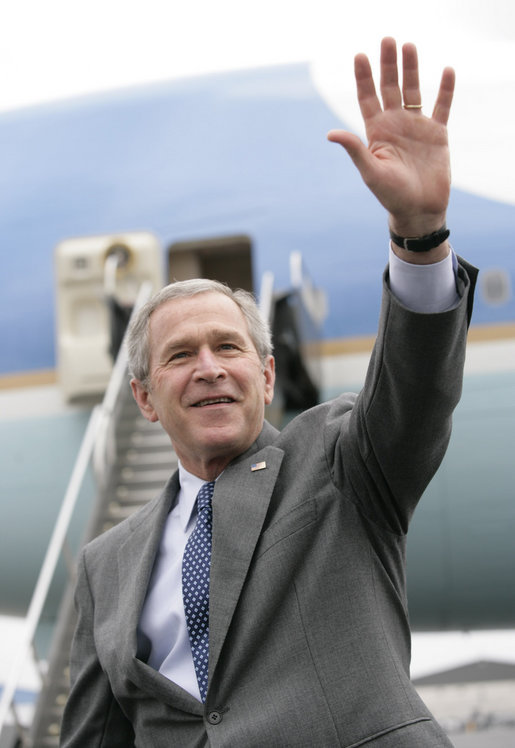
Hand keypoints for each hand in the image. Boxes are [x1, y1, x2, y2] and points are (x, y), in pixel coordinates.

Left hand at [328, 37, 454, 251]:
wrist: (418, 210)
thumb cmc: (391, 196)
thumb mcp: (371, 172)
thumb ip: (355, 150)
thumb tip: (330, 134)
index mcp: (377, 132)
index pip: (367, 98)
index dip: (363, 77)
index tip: (360, 56)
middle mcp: (395, 125)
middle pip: (390, 87)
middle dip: (388, 65)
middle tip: (387, 40)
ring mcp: (416, 127)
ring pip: (414, 91)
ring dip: (412, 69)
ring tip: (409, 46)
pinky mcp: (437, 134)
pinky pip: (442, 106)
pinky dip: (445, 89)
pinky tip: (446, 71)